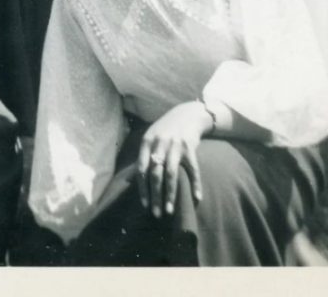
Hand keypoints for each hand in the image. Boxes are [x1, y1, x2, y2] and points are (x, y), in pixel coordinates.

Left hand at [136, 101, 213, 218]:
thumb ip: (143, 157)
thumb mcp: (151, 138)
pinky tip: (197, 198)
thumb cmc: (165, 130)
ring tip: (170, 211)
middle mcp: (160, 143)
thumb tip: (130, 180)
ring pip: (172, 174)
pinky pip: (193, 169)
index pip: (141, 169)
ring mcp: (175, 145)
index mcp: (147, 142)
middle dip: (155, 196)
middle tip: (157, 214)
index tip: (145, 205)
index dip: (142, 188)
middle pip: (155, 174)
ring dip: (170, 194)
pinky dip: (195, 184)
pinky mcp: (190, 147)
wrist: (187, 114)